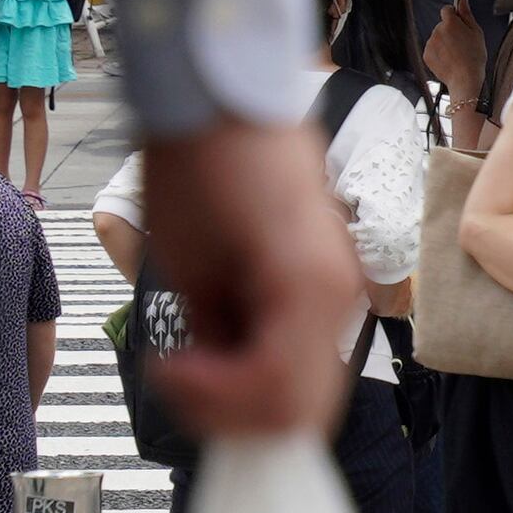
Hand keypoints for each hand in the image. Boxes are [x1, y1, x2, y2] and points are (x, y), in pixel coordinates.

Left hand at [131, 117, 363, 440]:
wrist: (223, 100)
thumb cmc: (198, 164)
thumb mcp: (189, 264)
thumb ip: (213, 335)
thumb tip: (214, 381)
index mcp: (307, 290)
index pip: (278, 399)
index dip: (218, 407)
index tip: (172, 374)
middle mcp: (339, 292)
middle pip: (305, 405)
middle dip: (238, 412)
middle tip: (183, 382)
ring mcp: (340, 282)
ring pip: (312, 383)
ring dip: (254, 392)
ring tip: (200, 363)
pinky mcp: (327, 273)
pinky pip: (307, 347)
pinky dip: (267, 363)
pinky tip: (224, 340)